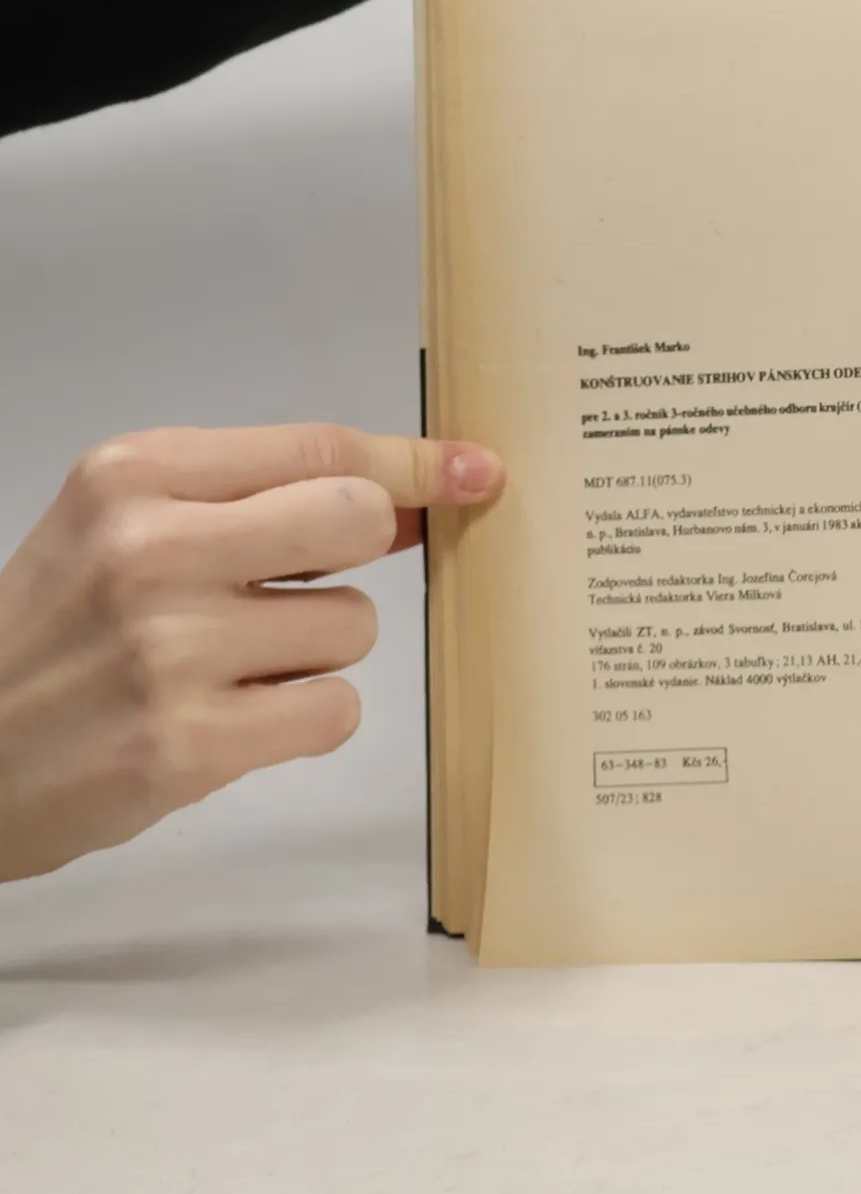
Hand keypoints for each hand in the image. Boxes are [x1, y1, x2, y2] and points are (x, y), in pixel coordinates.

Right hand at [0, 424, 503, 881]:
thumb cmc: (55, 632)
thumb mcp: (125, 524)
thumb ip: (257, 498)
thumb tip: (407, 498)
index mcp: (133, 476)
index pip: (321, 449)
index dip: (415, 463)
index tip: (473, 472)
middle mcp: (151, 549)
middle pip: (357, 519)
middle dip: (357, 554)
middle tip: (296, 585)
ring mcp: (169, 649)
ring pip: (352, 626)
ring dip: (313, 650)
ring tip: (227, 667)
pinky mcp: (188, 744)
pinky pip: (333, 710)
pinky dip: (302, 719)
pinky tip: (231, 720)